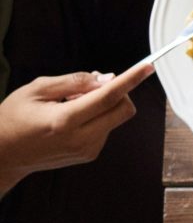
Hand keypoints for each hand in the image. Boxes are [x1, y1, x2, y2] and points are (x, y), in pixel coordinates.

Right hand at [0, 73, 139, 189]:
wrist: (2, 154)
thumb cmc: (13, 119)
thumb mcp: (36, 90)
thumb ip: (73, 82)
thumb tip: (106, 78)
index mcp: (65, 121)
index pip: (108, 97)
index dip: (131, 80)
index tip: (148, 68)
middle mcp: (81, 139)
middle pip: (123, 110)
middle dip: (118, 93)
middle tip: (91, 85)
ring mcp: (87, 150)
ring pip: (115, 119)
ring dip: (103, 106)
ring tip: (70, 105)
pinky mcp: (89, 155)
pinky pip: (106, 128)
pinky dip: (97, 118)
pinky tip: (71, 118)